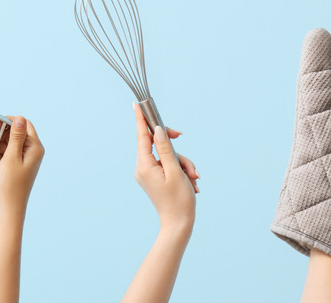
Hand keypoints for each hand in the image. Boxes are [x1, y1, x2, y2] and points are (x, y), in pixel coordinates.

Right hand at [0, 116, 43, 212]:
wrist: (7, 206)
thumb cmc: (12, 184)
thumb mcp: (12, 157)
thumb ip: (16, 136)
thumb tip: (20, 118)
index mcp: (34, 148)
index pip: (24, 125)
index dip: (10, 121)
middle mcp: (29, 151)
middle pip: (9, 134)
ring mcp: (19, 158)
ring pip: (1, 144)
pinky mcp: (10, 164)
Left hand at [133, 103, 196, 230]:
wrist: (179, 225)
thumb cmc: (178, 200)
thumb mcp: (175, 171)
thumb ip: (166, 148)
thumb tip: (157, 130)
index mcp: (144, 165)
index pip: (142, 136)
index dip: (141, 119)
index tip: (136, 104)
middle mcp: (143, 168)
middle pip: (158, 145)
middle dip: (177, 149)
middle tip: (184, 141)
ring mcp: (149, 174)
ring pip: (168, 156)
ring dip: (183, 163)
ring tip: (193, 178)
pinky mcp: (156, 178)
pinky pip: (169, 166)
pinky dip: (182, 171)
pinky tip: (192, 183)